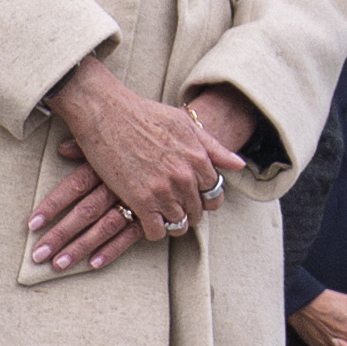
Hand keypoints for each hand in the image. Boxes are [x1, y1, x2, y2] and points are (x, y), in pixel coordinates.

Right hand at [43, 57, 228, 271]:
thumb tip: (238, 165)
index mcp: (198, 158)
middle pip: (197, 211)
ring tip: (161, 213)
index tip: (194, 196)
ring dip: (172, 222)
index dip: (205, 197)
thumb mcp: (185, 124)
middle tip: (174, 205)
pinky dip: (154, 230)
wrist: (108, 113)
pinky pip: (156, 231)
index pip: (214, 192)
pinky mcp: (141, 201)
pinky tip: (147, 219)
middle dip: (189, 210)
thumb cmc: (145, 114)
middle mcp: (184, 177)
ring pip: (179, 224)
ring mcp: (163, 191)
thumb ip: (213, 146)